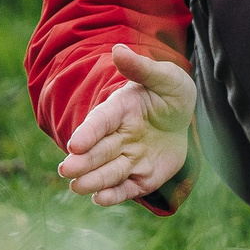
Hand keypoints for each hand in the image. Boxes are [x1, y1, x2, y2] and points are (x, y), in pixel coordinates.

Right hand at [56, 45, 195, 206]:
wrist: (183, 117)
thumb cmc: (170, 92)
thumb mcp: (164, 77)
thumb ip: (141, 68)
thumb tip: (118, 50)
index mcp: (119, 110)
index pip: (100, 122)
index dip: (88, 132)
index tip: (75, 144)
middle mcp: (119, 137)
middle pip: (98, 151)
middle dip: (83, 162)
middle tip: (67, 170)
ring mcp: (129, 158)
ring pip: (108, 171)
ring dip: (93, 180)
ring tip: (77, 187)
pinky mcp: (141, 177)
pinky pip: (126, 188)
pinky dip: (114, 195)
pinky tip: (100, 199)